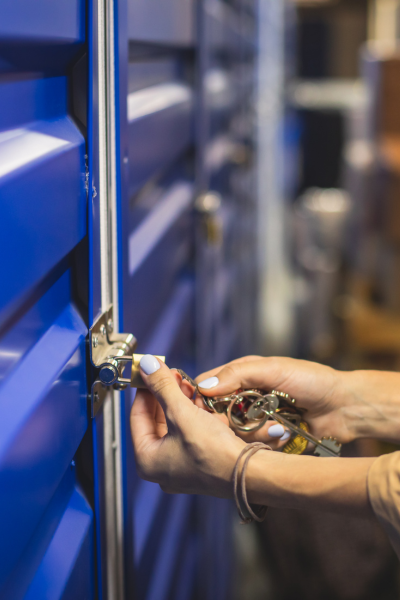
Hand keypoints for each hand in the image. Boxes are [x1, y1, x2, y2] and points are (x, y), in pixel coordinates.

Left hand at [130, 355, 244, 495]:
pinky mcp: (199, 463)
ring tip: (189, 384)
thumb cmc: (213, 452)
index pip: (137, 416)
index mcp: (147, 460)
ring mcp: (181, 467)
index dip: (145, 389)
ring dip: (181, 402)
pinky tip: (202, 402)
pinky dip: (194, 416)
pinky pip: (190, 433)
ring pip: (175, 425)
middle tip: (173, 375)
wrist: (249, 473)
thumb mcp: (182, 412)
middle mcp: (161, 467)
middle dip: (166, 394)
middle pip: (156, 420)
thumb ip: (162, 386)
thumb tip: (146, 365)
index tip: (151, 371)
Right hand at [196, 356, 353, 444]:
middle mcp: (244, 398)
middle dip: (230, 421)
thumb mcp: (274, 369)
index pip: (207, 386)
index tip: (202, 410)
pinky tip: (283, 436)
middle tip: (248, 420)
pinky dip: (266, 443)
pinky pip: (252, 447)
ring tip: (277, 426)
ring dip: (254, 433)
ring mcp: (255, 420)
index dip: (200, 398)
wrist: (345, 407)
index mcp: (242, 375)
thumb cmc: (312, 380)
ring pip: (233, 435)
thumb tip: (204, 387)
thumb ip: (239, 374)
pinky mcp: (266, 440)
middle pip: (216, 415)